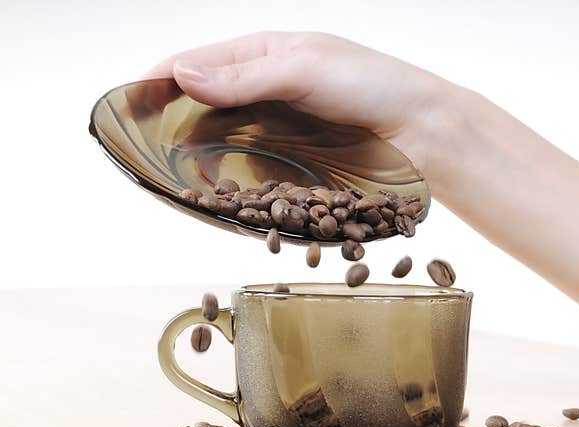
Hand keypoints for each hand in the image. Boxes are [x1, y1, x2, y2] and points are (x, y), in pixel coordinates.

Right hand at [146, 32, 455, 174]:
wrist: (426, 133)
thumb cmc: (374, 85)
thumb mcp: (305, 68)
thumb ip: (247, 76)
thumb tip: (183, 75)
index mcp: (267, 54)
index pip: (200, 63)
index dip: (162, 80)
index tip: (130, 105)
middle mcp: (270, 93)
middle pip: (209, 108)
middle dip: (179, 127)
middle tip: (150, 151)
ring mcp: (284, 132)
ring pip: (231, 145)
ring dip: (207, 161)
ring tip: (180, 180)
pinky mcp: (301, 165)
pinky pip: (260, 173)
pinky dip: (240, 184)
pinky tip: (226, 197)